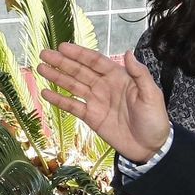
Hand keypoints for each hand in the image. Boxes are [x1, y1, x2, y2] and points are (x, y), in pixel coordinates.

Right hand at [37, 43, 170, 161]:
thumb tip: (128, 53)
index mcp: (119, 77)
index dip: (79, 54)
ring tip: (40, 68)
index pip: (95, 61)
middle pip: (80, 71)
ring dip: (57, 77)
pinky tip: (45, 93)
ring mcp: (96, 102)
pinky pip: (72, 106)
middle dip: (62, 62)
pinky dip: (59, 100)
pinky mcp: (91, 118)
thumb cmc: (154, 119)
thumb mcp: (152, 95)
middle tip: (44, 54)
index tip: (62, 47)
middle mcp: (104, 86)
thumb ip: (140, 74)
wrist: (151, 147)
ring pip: (73, 86)